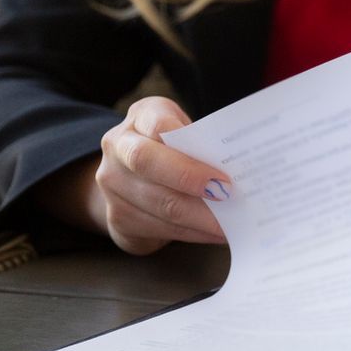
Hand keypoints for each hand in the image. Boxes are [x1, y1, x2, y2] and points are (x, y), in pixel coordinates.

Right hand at [87, 97, 230, 254]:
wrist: (129, 178)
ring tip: (231, 223)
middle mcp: (118, 146)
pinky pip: (159, 228)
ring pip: (158, 203)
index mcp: (140, 117)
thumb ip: (200, 144)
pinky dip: (192, 233)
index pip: (158, 125)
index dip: (186, 147)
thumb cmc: (170, 150)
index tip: (220, 172)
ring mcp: (112, 183)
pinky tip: (214, 234)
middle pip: (148, 163)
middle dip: (190, 180)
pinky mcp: (117, 216)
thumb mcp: (183, 134)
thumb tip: (239, 169)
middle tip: (227, 196)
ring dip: (200, 218)